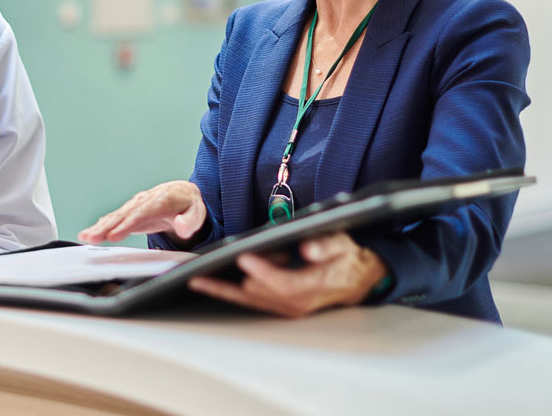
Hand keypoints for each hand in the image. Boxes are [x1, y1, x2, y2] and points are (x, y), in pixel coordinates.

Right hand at [78, 181, 204, 244]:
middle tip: (91, 238)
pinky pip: (114, 219)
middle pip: (122, 215)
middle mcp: (144, 201)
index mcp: (160, 200)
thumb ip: (190, 221)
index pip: (140, 214)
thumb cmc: (188, 204)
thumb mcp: (197, 212)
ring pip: (115, 216)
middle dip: (106, 227)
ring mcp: (135, 205)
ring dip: (99, 227)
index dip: (126, 225)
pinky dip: (100, 226)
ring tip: (85, 237)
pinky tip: (89, 234)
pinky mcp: (130, 212)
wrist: (182, 193)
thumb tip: (182, 228)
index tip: (113, 236)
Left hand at [187, 233, 386, 317]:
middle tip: (203, 271)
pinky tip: (205, 282)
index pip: (285, 284)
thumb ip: (327, 246)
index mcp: (315, 287)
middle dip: (232, 283)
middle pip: (258, 295)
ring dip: (222, 290)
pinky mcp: (277, 305)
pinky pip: (248, 300)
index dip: (264, 272)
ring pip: (248, 300)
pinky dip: (227, 292)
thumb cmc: (347, 258)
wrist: (356, 279)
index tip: (243, 258)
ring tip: (194, 278)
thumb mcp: (343, 244)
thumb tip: (308, 248)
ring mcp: (286, 308)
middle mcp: (297, 303)